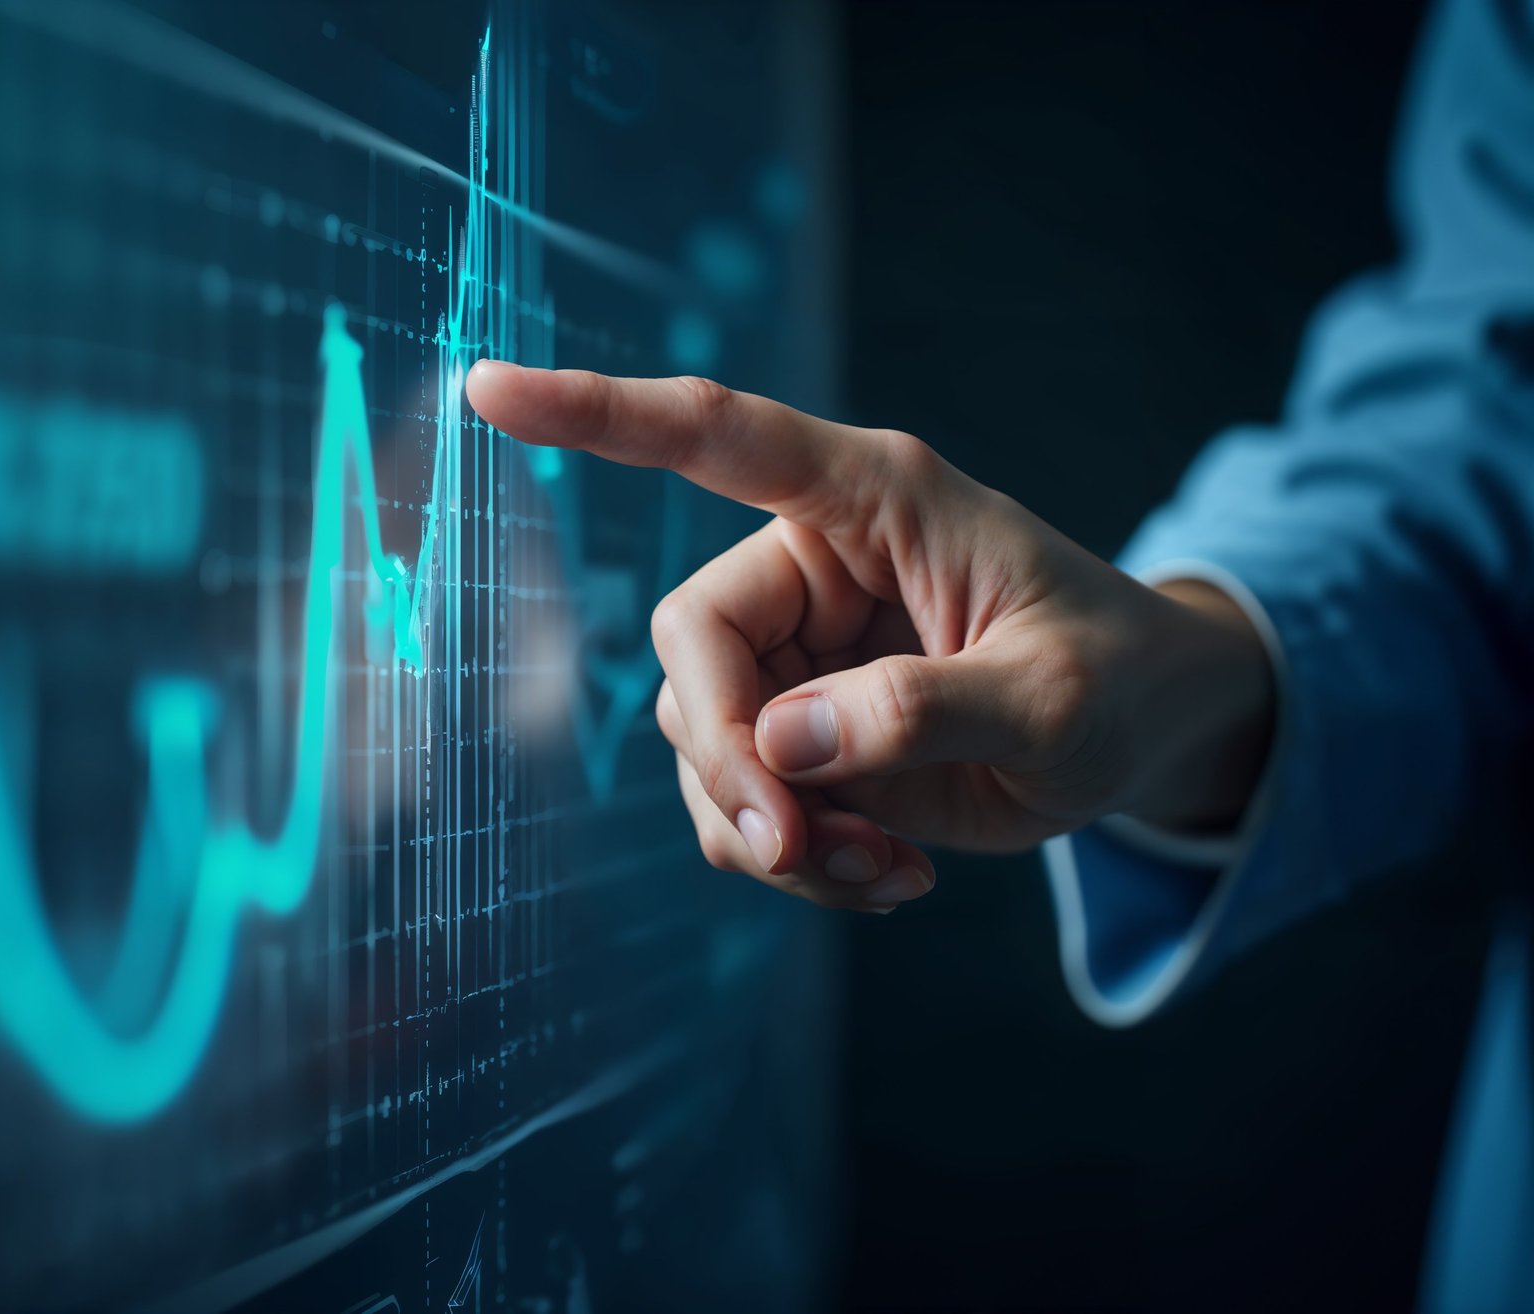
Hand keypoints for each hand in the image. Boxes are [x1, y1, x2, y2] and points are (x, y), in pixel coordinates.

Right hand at [465, 362, 1272, 912]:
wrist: (1144, 735)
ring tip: (882, 871)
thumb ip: (924, 708)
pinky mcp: (797, 732)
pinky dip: (792, 862)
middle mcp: (810, 565)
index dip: (597, 412)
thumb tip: (783, 744)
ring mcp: (795, 654)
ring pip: (701, 742)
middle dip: (729, 763)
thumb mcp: (1053, 698)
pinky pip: (738, 804)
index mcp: (869, 498)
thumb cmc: (1115, 678)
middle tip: (799, 848)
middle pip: (690, 649)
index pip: (714, 436)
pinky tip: (886, 877)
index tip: (488, 385)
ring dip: (770, 832)